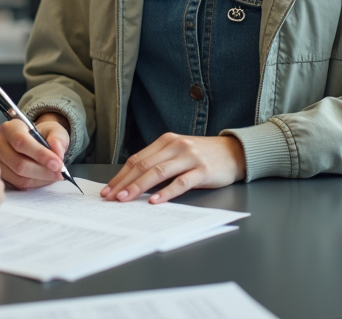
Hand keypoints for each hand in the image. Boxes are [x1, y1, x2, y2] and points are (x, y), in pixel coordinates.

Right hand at [0, 112, 70, 189]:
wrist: (37, 142)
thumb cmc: (44, 135)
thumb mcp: (54, 131)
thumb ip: (57, 140)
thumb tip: (57, 151)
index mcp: (10, 128)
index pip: (21, 141)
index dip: (40, 154)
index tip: (57, 163)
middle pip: (19, 163)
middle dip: (43, 171)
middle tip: (59, 172)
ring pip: (19, 177)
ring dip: (41, 179)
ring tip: (54, 175)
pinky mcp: (1, 175)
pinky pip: (19, 184)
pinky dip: (36, 183)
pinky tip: (45, 178)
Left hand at [101, 133, 245, 203]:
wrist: (233, 152)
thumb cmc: (202, 155)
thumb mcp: (178, 153)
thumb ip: (159, 162)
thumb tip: (132, 183)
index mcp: (166, 141)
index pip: (137, 159)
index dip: (120, 175)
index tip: (108, 189)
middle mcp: (176, 146)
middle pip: (144, 165)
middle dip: (124, 182)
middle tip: (111, 197)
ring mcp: (189, 157)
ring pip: (158, 172)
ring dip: (139, 187)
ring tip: (126, 199)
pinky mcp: (203, 170)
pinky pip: (181, 182)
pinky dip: (166, 192)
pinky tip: (155, 201)